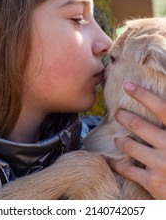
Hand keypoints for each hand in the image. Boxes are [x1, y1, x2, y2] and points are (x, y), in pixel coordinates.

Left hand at [108, 82, 165, 199]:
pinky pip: (128, 169)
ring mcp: (161, 164)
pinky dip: (115, 164)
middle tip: (118, 113)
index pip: (161, 108)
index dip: (143, 95)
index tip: (127, 86)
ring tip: (117, 139)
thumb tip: (160, 109)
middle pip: (139, 125)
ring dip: (121, 140)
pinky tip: (107, 160)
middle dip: (124, 117)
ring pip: (130, 146)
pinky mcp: (153, 182)